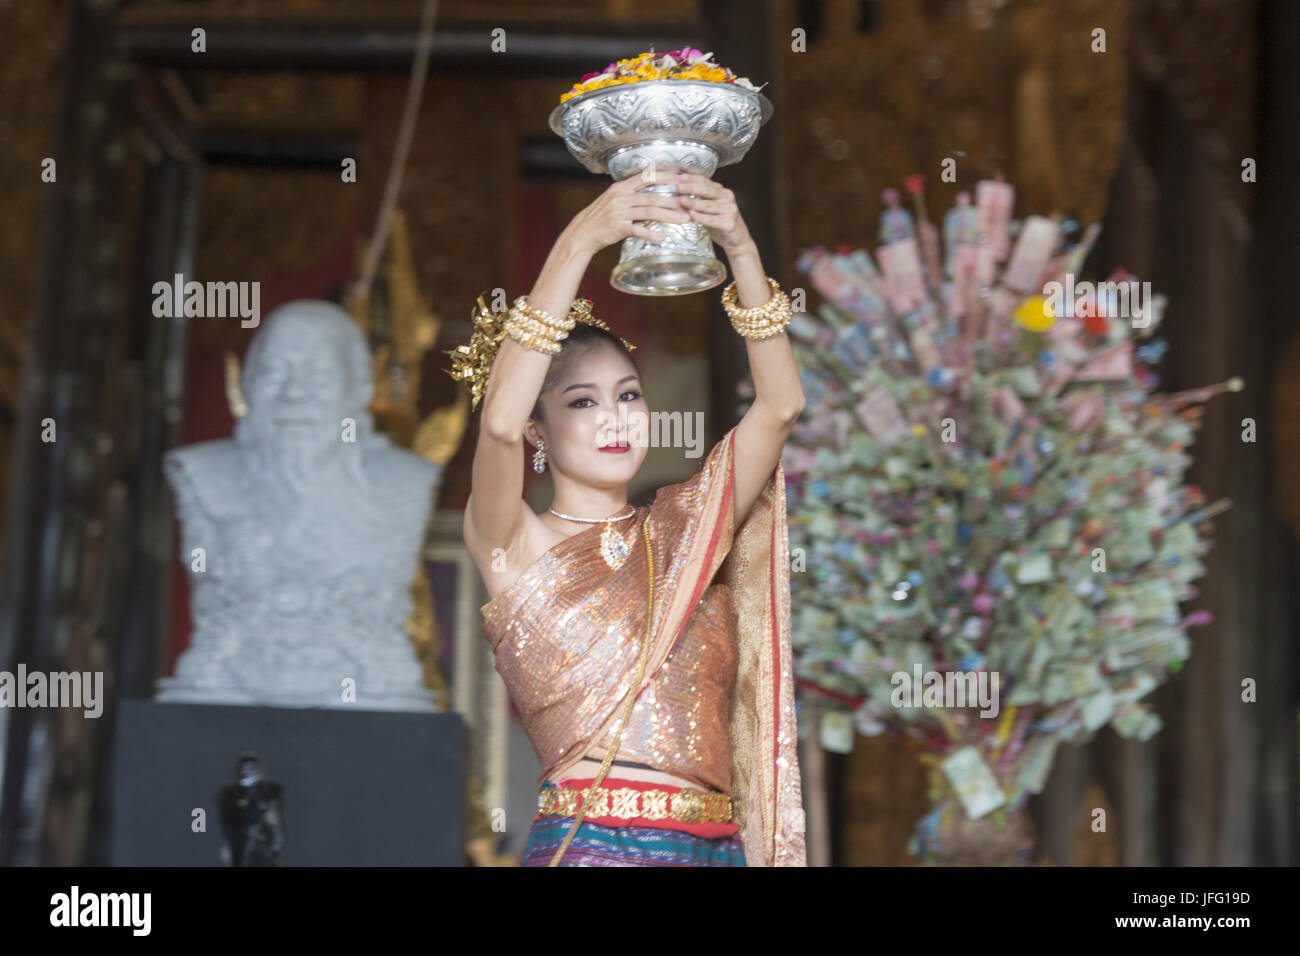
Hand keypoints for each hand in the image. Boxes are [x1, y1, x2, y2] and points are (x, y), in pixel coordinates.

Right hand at [562, 173, 692, 257]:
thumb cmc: (600, 218)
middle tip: (690, 203)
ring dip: (669, 216)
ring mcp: (619, 212)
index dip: (665, 177)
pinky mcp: (618, 227)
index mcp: (621, 187)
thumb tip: (651, 191)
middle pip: (652, 196)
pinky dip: (651, 233)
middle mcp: (621, 197)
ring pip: (649, 212)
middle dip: (674, 200)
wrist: (582, 233)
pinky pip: (638, 230)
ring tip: (684, 220)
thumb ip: (630, 195)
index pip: (646, 177)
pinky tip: (662, 237)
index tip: (682, 179)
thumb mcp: (613, 200)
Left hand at [674, 172, 753, 253]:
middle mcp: (727, 197)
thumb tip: (679, 191)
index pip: (705, 181)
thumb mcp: (709, 208)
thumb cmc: (719, 223)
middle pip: (707, 190)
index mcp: (722, 191)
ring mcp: (730, 210)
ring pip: (708, 205)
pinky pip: (711, 219)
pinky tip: (691, 214)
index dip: (692, 178)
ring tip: (681, 200)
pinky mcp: (729, 223)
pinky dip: (700, 217)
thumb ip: (699, 199)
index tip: (679, 177)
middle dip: (691, 187)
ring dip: (693, 203)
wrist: (737, 240)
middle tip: (678, 187)